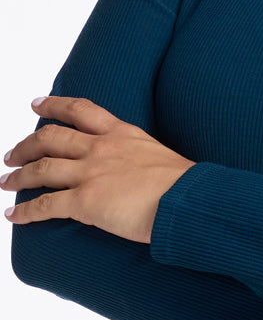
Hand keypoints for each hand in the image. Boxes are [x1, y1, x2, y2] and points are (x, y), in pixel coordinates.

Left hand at [2, 96, 194, 242]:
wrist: (187, 199)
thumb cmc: (183, 183)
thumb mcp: (159, 155)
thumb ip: (139, 157)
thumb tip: (137, 172)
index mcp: (121, 133)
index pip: (81, 110)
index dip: (54, 105)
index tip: (37, 104)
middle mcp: (101, 148)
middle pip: (51, 137)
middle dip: (26, 145)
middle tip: (12, 154)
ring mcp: (91, 173)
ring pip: (41, 169)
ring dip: (18, 176)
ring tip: (5, 182)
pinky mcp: (85, 201)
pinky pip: (45, 204)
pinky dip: (25, 211)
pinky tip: (13, 215)